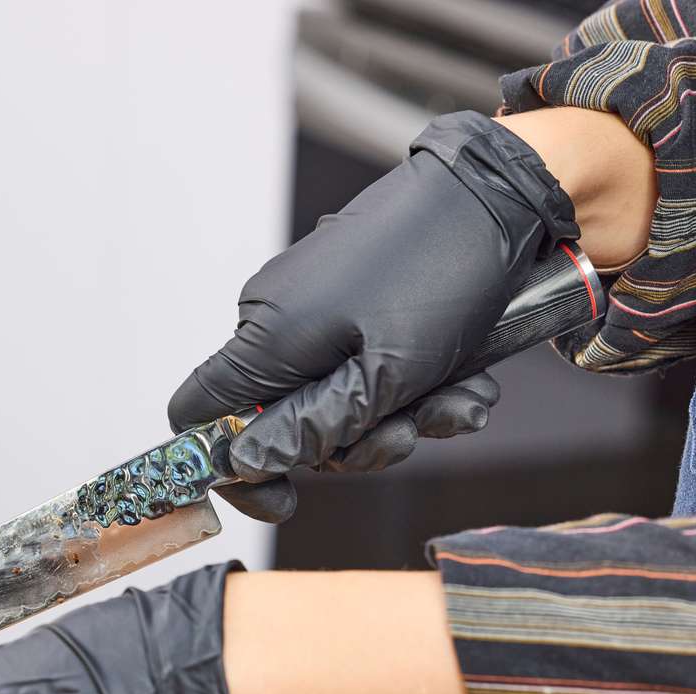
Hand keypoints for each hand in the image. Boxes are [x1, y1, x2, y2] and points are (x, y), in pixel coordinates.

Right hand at [169, 110, 577, 522]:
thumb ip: (311, 427)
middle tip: (412, 432)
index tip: (286, 497)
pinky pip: (364, 368)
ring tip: (457, 399)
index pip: (198, 414)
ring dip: (401, 416)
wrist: (498, 195)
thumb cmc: (442, 275)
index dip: (230, 468)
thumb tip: (245, 462)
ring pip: (335, 401)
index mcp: (266, 337)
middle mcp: (276, 321)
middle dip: (353, 442)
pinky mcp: (349, 301)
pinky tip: (462, 378)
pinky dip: (413, 385)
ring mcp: (313, 308)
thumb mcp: (384, 376)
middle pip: (282, 421)